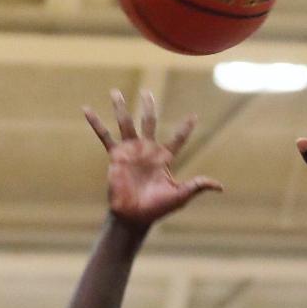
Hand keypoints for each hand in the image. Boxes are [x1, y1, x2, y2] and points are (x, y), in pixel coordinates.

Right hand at [85, 89, 222, 226]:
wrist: (134, 216)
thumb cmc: (157, 208)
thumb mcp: (180, 196)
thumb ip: (197, 186)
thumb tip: (220, 187)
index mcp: (164, 158)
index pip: (178, 139)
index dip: (185, 128)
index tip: (194, 116)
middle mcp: (147, 151)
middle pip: (149, 122)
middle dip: (149, 107)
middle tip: (148, 92)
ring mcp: (131, 151)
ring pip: (126, 123)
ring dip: (121, 107)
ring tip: (115, 91)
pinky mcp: (116, 156)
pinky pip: (104, 136)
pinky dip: (96, 123)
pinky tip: (86, 109)